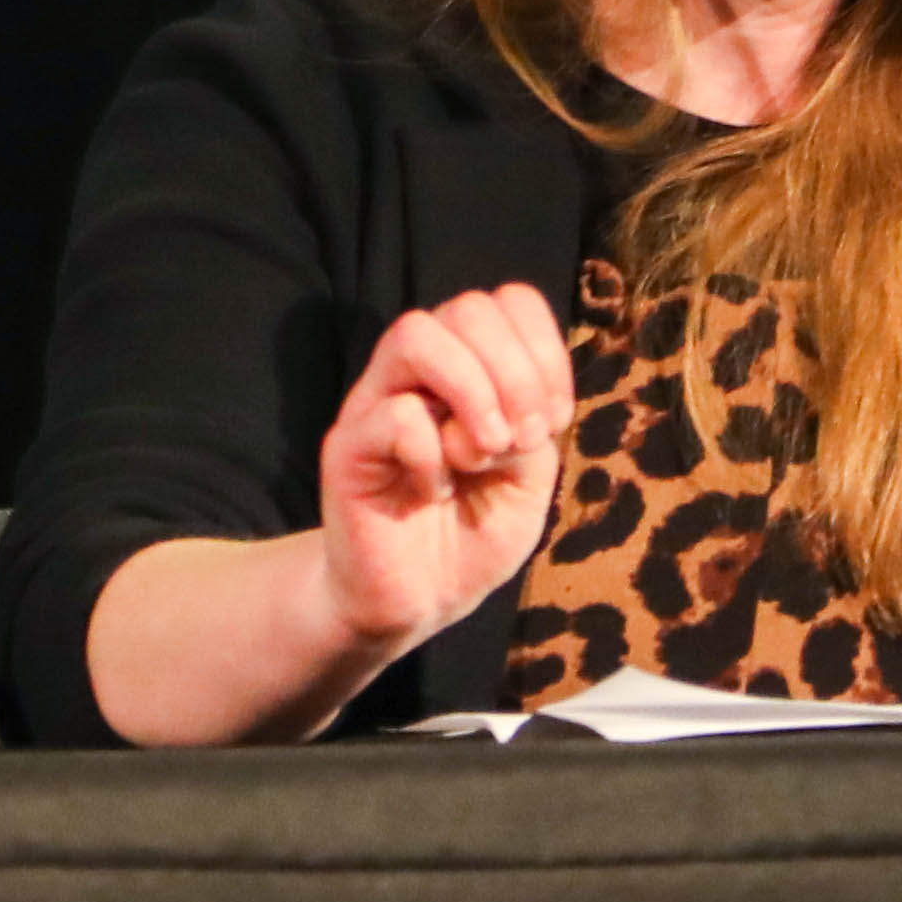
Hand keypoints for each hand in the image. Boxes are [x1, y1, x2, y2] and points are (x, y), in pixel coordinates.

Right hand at [312, 283, 573, 654]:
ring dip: (472, 390)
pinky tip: (432, 490)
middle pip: (468, 308)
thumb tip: (514, 404)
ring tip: (483, 451)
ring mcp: (378, 401)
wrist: (420, 600)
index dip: (544, 352)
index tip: (553, 421)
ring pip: (417, 333)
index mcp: (470, 366)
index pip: (508, 302)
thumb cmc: (474, 532)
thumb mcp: (530, 478)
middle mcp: (420, 371)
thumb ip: (533, 427)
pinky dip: (430, 453)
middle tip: (520, 440)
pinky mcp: (348, 445)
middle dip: (516, 374)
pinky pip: (394, 414)